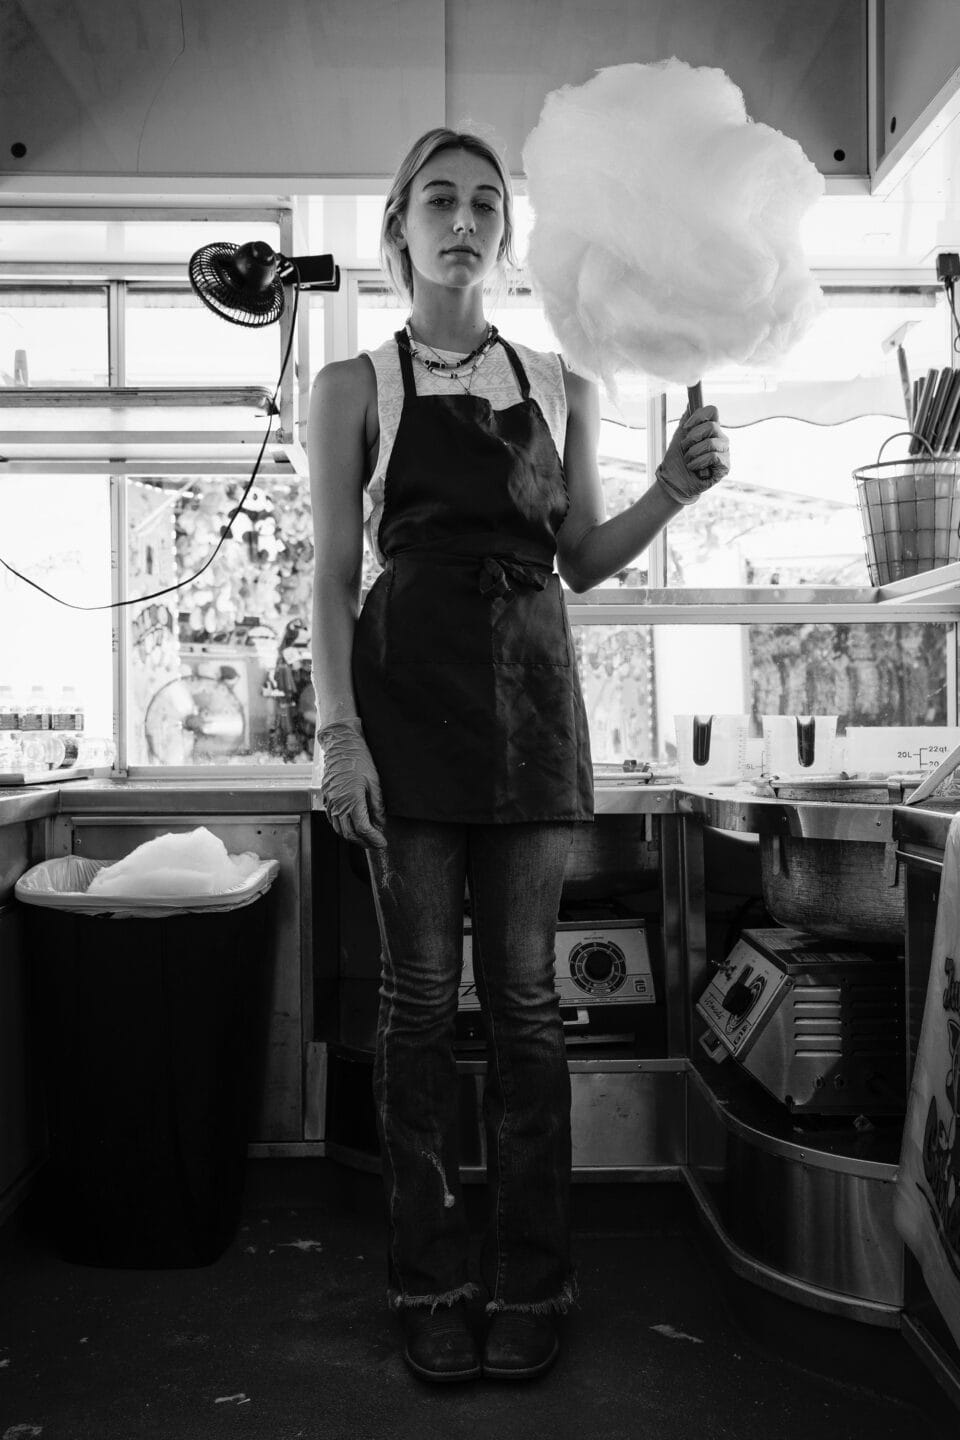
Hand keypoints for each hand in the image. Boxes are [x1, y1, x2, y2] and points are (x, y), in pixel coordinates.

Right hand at [314, 719, 386, 848]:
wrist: (341, 746)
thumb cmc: (359, 760)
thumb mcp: (375, 782)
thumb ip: (378, 805)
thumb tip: (381, 823)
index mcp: (352, 800)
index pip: (363, 829)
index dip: (374, 839)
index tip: (383, 843)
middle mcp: (338, 804)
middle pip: (350, 834)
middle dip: (364, 843)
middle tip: (376, 844)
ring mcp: (329, 802)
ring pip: (340, 830)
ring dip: (353, 838)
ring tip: (366, 839)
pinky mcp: (326, 799)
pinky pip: (332, 820)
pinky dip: (342, 829)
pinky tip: (351, 827)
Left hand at [656, 404, 730, 504]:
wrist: (675, 481)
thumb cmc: (677, 460)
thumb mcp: (679, 436)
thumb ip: (686, 420)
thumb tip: (689, 403)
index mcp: (710, 428)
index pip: (712, 411)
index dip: (699, 416)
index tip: (686, 426)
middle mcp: (720, 438)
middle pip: (712, 426)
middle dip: (693, 438)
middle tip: (685, 448)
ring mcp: (724, 452)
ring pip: (711, 443)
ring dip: (693, 453)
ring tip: (689, 461)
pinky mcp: (725, 466)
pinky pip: (713, 456)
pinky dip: (698, 462)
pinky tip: (695, 468)